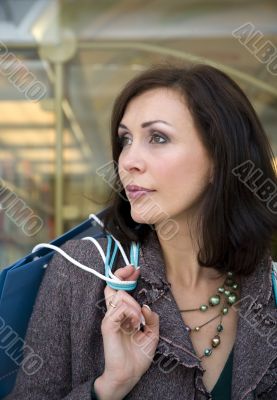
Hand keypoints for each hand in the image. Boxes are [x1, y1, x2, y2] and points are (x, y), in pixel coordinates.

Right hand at [100, 265, 159, 394]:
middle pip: (112, 286)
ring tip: (138, 319)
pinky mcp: (108, 325)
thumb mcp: (152, 334)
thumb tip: (146, 306)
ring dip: (133, 303)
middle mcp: (114, 314)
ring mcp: (110, 319)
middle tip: (133, 271)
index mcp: (123, 314)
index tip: (135, 270)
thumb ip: (151, 318)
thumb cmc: (138, 356)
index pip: (119, 290)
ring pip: (118, 295)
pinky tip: (135, 324)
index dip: (126, 277)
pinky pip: (119, 308)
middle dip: (122, 275)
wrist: (129, 375)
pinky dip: (131, 312)